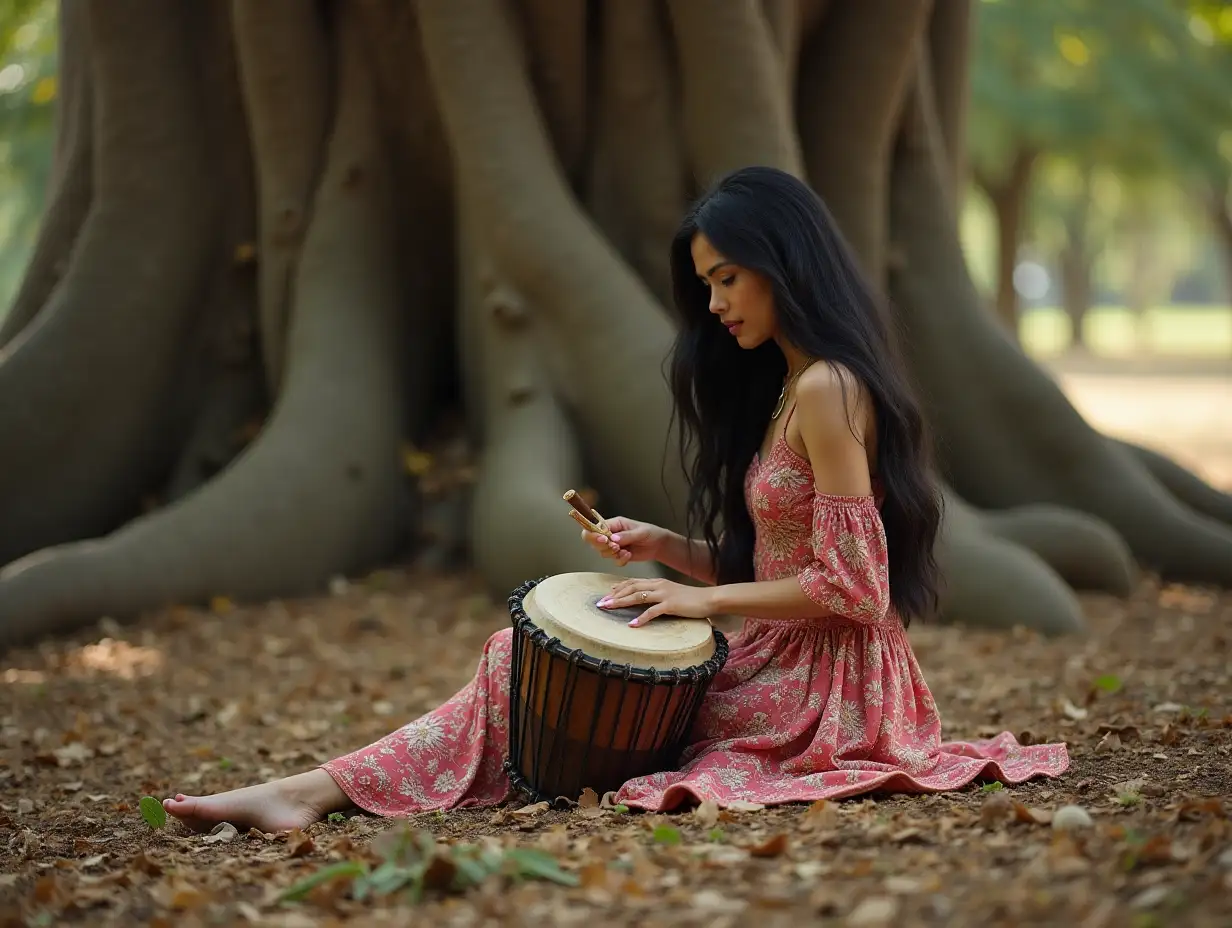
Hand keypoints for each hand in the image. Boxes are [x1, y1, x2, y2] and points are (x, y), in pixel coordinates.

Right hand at [580, 516, 668, 566]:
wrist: (659, 545)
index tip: (604, 540)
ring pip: (602, 552)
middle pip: (594, 541)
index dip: (594, 534)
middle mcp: (611, 534)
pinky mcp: (619, 556)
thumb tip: (613, 539)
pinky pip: (613, 561)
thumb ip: (626, 535)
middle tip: (616, 547)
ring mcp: (614, 545)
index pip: (595, 527)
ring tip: (625, 551)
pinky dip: (620, 560)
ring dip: (612, 554)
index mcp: (614, 523)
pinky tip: (629, 555)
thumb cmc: (650, 533)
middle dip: (603, 546)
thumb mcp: (640, 532)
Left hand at [597, 578, 714, 626]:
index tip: (607, 594)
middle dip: (614, 595)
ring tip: (608, 608)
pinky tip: (632, 624)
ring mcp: (664, 594)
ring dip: (621, 602)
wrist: (709, 598)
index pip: (633, 582)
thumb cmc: (691, 599)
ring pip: (638, 596)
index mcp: (658, 582)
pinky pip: (652, 611)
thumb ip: (658, 596)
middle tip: (601, 603)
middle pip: (631, 588)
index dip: (619, 587)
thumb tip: (645, 603)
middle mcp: (658, 585)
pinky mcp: (671, 605)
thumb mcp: (672, 593)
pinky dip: (641, 618)